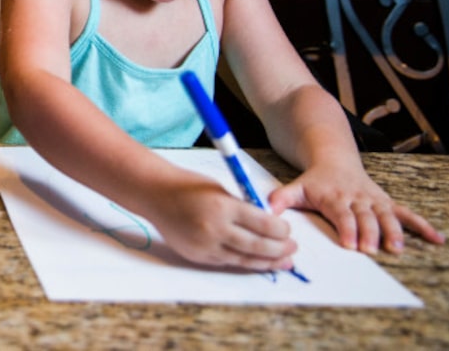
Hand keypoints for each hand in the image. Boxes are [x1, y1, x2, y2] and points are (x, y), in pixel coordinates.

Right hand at [146, 174, 297, 271]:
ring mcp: (205, 245)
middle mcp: (214, 228)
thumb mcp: (220, 190)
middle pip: (258, 246)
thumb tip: (268, 225)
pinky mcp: (197, 255)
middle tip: (293, 248)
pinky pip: (227, 262)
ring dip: (267, 261)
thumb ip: (242, 208)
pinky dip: (244, 261)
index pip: (264, 224)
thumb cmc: (188, 186)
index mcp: (223, 206)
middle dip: (280, 249)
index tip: (288, 230)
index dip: (281, 230)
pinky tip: (256, 261)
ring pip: (244, 260)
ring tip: (282, 261)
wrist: (155, 194)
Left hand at [269, 164, 445, 254]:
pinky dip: (422, 226)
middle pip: (366, 217)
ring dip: (394, 232)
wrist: (333, 158)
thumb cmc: (314, 180)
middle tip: (372, 249)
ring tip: (398, 248)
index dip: (347, 228)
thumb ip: (281, 199)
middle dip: (370, 233)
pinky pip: (406, 213)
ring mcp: (373, 200)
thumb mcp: (296, 187)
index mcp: (334, 196)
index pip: (342, 214)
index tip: (350, 243)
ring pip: (387, 216)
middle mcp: (357, 198)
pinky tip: (437, 238)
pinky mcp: (386, 202)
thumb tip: (265, 209)